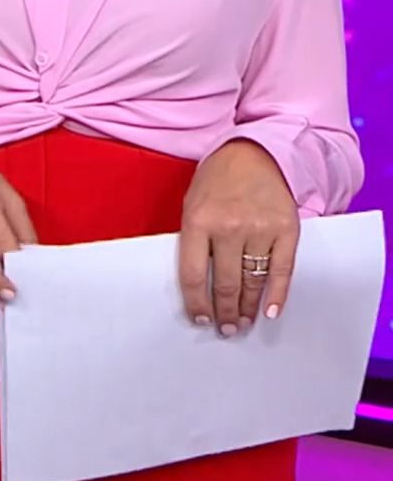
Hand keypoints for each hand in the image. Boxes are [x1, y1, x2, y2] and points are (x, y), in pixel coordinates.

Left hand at [179, 139, 299, 334]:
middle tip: (226, 329)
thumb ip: (194, 241)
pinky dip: (277, 295)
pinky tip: (270, 311)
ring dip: (248, 308)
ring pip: (253, 281)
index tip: (200, 319)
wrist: (255, 151)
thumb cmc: (218, 179)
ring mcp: (260, 228)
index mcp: (199, 221)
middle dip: (225, 313)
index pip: (194, 276)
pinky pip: (282, 270)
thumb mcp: (193, 204)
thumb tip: (198, 286)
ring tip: (243, 322)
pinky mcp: (287, 229)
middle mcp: (229, 226)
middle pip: (226, 284)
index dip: (196, 304)